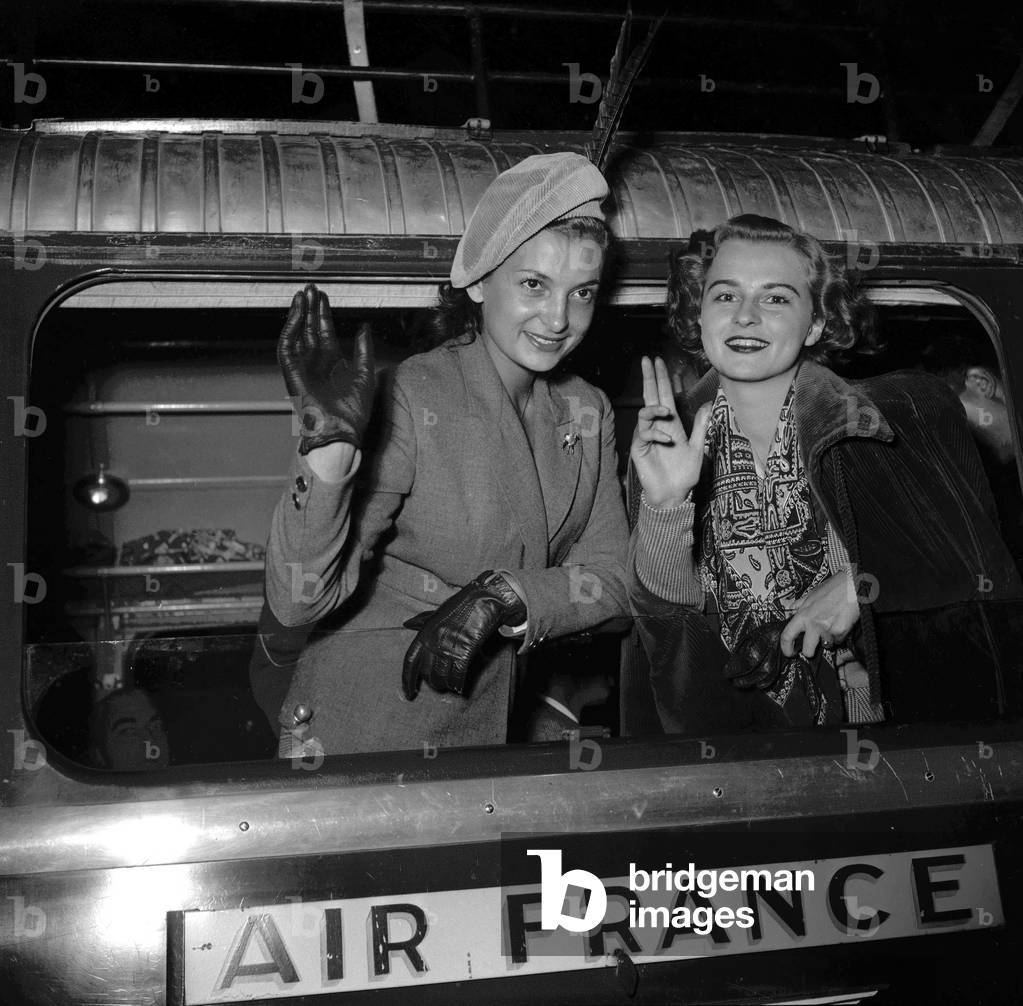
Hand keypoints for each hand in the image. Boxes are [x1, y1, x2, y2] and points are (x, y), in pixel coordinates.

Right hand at [278, 283, 374, 454]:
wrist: (343, 430)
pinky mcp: (292, 373)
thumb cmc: (354, 412)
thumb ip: (364, 350)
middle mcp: (315, 363)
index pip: (324, 332)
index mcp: (332, 364)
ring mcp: (303, 367)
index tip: (324, 297)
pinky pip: (287, 347)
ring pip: (296, 334)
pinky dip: (290, 329)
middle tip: (310, 288)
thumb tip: (365, 327)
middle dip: (309, 308)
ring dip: (298, 314)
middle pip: (308, 329)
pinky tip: (296, 314)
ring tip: (302, 295)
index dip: (323, 314)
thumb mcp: (365, 374)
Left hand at [401, 571, 526, 699]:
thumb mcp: (438, 611)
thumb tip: (406, 623)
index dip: (407, 680)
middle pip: (426, 672)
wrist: (484, 599)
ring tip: (450, 685)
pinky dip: (458, 683)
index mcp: (425, 632)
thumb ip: (422, 620)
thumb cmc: (462, 604)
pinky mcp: (465, 650)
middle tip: (439, 684)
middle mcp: (434, 641)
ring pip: (442, 676)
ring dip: (445, 684)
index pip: (411, 661)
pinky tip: (459, 685)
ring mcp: (449, 646)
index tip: (408, 693)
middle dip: (432, 681)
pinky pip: (458, 674)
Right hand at [630, 356, 711, 507]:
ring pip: (645, 412)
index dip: (663, 379)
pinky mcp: (639, 447)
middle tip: (647, 359)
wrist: (673, 494)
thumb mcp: (697, 448)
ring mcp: (647, 436)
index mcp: (671, 424)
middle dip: (649, 377)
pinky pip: (644, 433)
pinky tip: (666, 440)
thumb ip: (701, 426)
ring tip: (665, 410)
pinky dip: (655, 433)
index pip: (665, 395)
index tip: (661, 362)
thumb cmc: (685, 474)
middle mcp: (658, 426)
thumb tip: (709, 404)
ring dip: (654, 407)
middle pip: (651, 396)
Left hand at [780, 570, 860, 657]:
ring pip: (826, 646)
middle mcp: (813, 624)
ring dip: (828, 641)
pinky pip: (838, 641)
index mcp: (803, 615)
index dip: (786, 648)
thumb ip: (799, 604)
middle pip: (807, 650)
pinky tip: (841, 623)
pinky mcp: (841, 632)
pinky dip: (840, 636)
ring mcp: (827, 630)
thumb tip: (788, 607)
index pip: (787, 636)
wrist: (852, 585)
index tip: (790, 652)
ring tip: (832, 627)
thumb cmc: (833, 588)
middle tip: (812, 647)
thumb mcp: (811, 594)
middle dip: (809, 652)